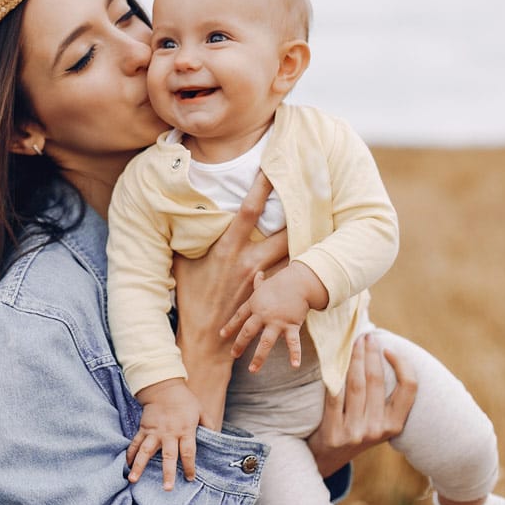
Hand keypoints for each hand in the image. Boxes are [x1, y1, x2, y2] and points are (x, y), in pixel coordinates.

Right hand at [127, 379, 201, 490]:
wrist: (163, 386)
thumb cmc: (185, 401)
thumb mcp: (201, 411)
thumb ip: (209, 425)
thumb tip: (216, 438)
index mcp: (185, 430)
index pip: (188, 452)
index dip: (189, 466)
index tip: (189, 478)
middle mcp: (169, 433)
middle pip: (168, 456)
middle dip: (167, 473)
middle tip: (167, 488)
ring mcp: (154, 432)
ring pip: (145, 451)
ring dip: (139, 466)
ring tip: (133, 479)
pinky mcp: (143, 429)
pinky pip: (135, 443)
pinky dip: (130, 454)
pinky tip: (126, 465)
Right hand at [173, 174, 288, 426]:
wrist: (206, 336)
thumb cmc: (190, 294)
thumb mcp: (183, 261)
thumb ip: (190, 236)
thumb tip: (185, 211)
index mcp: (227, 248)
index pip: (247, 211)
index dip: (260, 188)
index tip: (270, 168)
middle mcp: (249, 261)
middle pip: (283, 230)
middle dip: (298, 210)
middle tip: (312, 189)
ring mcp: (262, 278)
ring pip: (292, 251)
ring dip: (304, 235)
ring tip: (321, 216)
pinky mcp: (270, 292)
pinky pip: (289, 271)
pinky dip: (300, 260)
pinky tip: (313, 251)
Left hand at [225, 268, 308, 371]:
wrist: (299, 281)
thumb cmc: (283, 283)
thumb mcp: (268, 284)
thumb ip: (260, 283)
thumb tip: (258, 274)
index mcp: (255, 305)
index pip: (239, 317)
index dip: (230, 326)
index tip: (222, 336)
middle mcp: (263, 315)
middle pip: (248, 331)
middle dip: (240, 344)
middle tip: (233, 355)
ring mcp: (277, 321)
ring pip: (266, 342)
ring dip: (259, 357)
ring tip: (253, 370)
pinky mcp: (291, 325)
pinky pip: (293, 342)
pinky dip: (295, 354)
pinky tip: (295, 365)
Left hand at [307, 333, 417, 476]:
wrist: (326, 458)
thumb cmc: (354, 429)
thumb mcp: (376, 421)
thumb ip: (382, 397)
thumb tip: (382, 353)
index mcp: (395, 425)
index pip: (409, 388)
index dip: (402, 365)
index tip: (389, 349)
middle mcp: (378, 429)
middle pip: (377, 381)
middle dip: (371, 353)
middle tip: (367, 336)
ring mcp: (356, 432)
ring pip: (356, 385)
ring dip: (354, 359)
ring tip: (352, 342)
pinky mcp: (334, 432)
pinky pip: (334, 396)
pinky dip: (334, 376)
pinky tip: (333, 360)